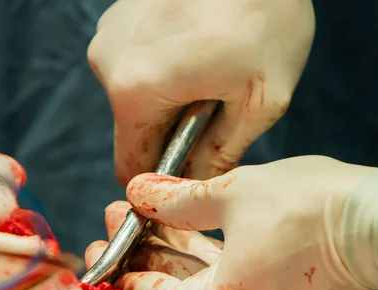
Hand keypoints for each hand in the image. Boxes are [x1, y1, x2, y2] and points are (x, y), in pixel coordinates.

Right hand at [87, 0, 314, 183]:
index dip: (161, 179)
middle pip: (135, 129)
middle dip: (174, 132)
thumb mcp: (260, 101)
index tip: (191, 172)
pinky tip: (202, 49)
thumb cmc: (268, 16)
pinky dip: (166, 68)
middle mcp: (109, 61)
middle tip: (220, 109)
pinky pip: (138, 62)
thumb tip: (194, 184)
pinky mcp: (122, 15)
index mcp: (136, 90)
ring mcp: (112, 32)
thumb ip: (221, 154)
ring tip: (215, 72)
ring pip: (137, 95)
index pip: (131, 165)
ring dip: (172, 98)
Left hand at [89, 157, 377, 289]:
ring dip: (183, 249)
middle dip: (151, 248)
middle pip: (179, 289)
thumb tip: (139, 192)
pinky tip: (202, 226)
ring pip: (211, 285)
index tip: (110, 231)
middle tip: (125, 216)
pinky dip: (218, 257)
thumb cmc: (308, 210)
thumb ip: (177, 200)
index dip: (126, 257)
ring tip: (156, 214)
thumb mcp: (231, 195)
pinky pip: (240, 284)